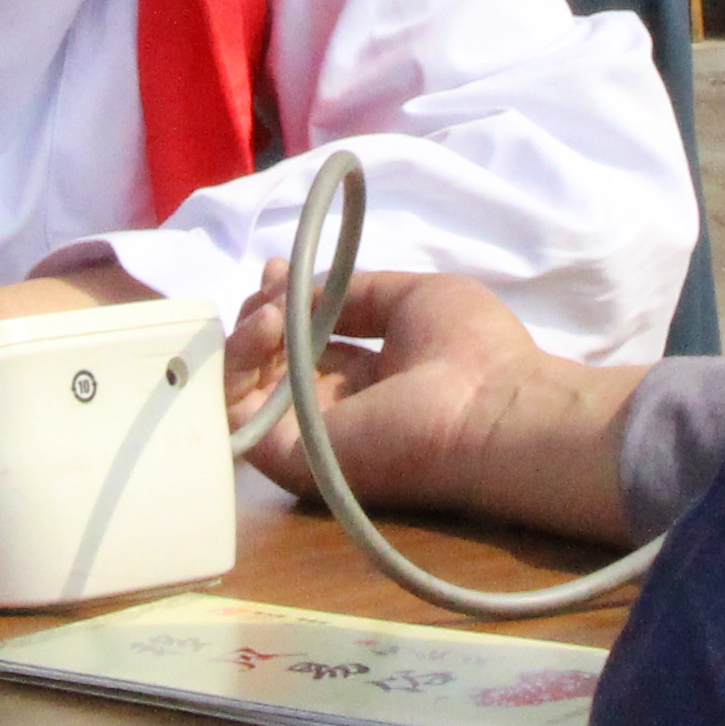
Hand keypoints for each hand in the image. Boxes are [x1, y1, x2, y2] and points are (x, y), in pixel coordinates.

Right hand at [225, 262, 640, 545]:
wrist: (490, 410)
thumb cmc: (472, 352)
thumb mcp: (413, 298)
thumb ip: (356, 292)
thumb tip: (304, 288)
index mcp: (370, 378)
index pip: (308, 343)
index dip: (286, 304)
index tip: (280, 269)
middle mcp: (335, 407)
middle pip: (270, 362)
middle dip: (259, 313)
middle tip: (272, 284)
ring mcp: (308, 435)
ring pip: (243, 387)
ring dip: (244, 335)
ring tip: (270, 309)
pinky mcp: (287, 456)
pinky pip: (234, 413)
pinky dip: (235, 365)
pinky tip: (266, 327)